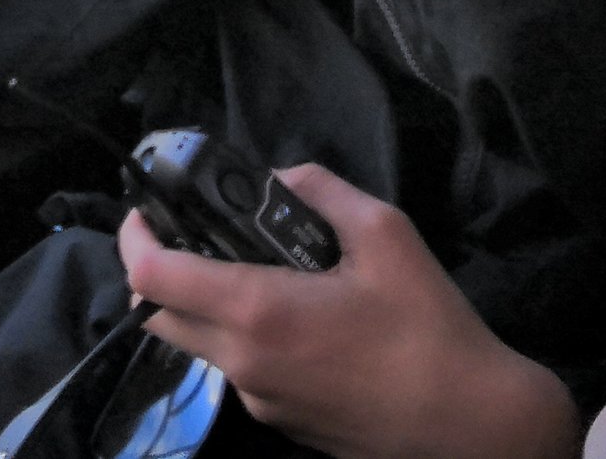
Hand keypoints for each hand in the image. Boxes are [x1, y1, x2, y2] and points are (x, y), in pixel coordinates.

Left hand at [117, 164, 579, 458]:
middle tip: (193, 232)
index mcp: (256, 312)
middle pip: (159, 315)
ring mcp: (258, 400)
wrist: (469, 426)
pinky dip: (243, 335)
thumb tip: (278, 179)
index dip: (136, 237)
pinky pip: (239, 369)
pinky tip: (299, 317)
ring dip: (204, 302)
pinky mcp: (280, 423)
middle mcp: (242, 362)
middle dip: (159, 270)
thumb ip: (320, 191)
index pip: (151, 277)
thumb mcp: (385, 233)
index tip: (149, 209)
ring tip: (258, 267)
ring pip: (199, 344)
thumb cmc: (427, 327)